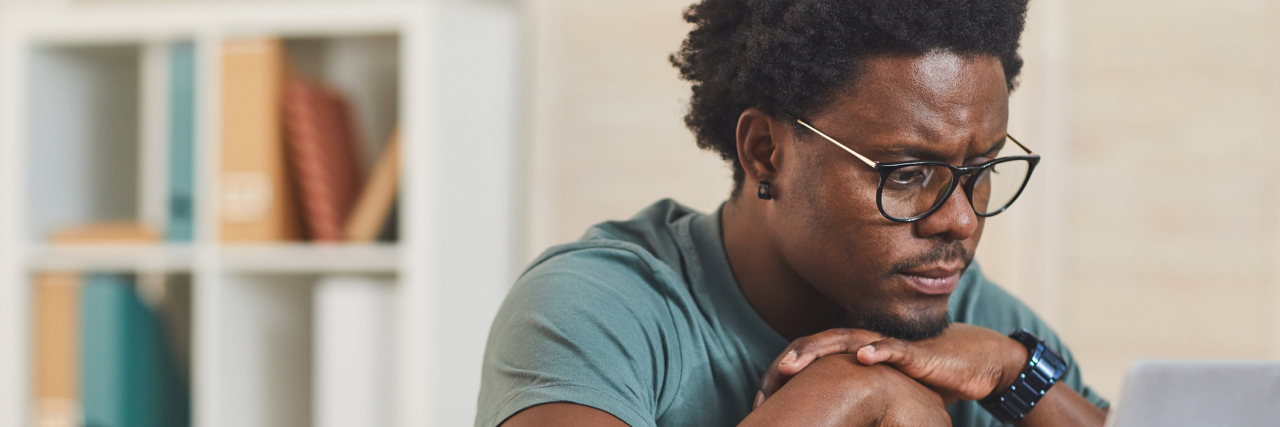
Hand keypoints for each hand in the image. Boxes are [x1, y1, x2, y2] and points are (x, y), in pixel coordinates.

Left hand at [743, 354, 949, 426]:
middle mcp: (861, 343)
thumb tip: (818, 423)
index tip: (759, 401)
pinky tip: (862, 357)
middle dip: (787, 362)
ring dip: (815, 350)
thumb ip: (845, 402)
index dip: (779, 374)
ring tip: (791, 365)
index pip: (805, 356)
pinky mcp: (913, 352)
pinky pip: (894, 348)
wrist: (962, 364)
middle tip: (763, 385)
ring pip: (844, 340)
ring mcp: (884, 344)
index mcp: (847, 352)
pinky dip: (877, 350)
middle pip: (815, 344)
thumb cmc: (914, 381)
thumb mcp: (871, 394)